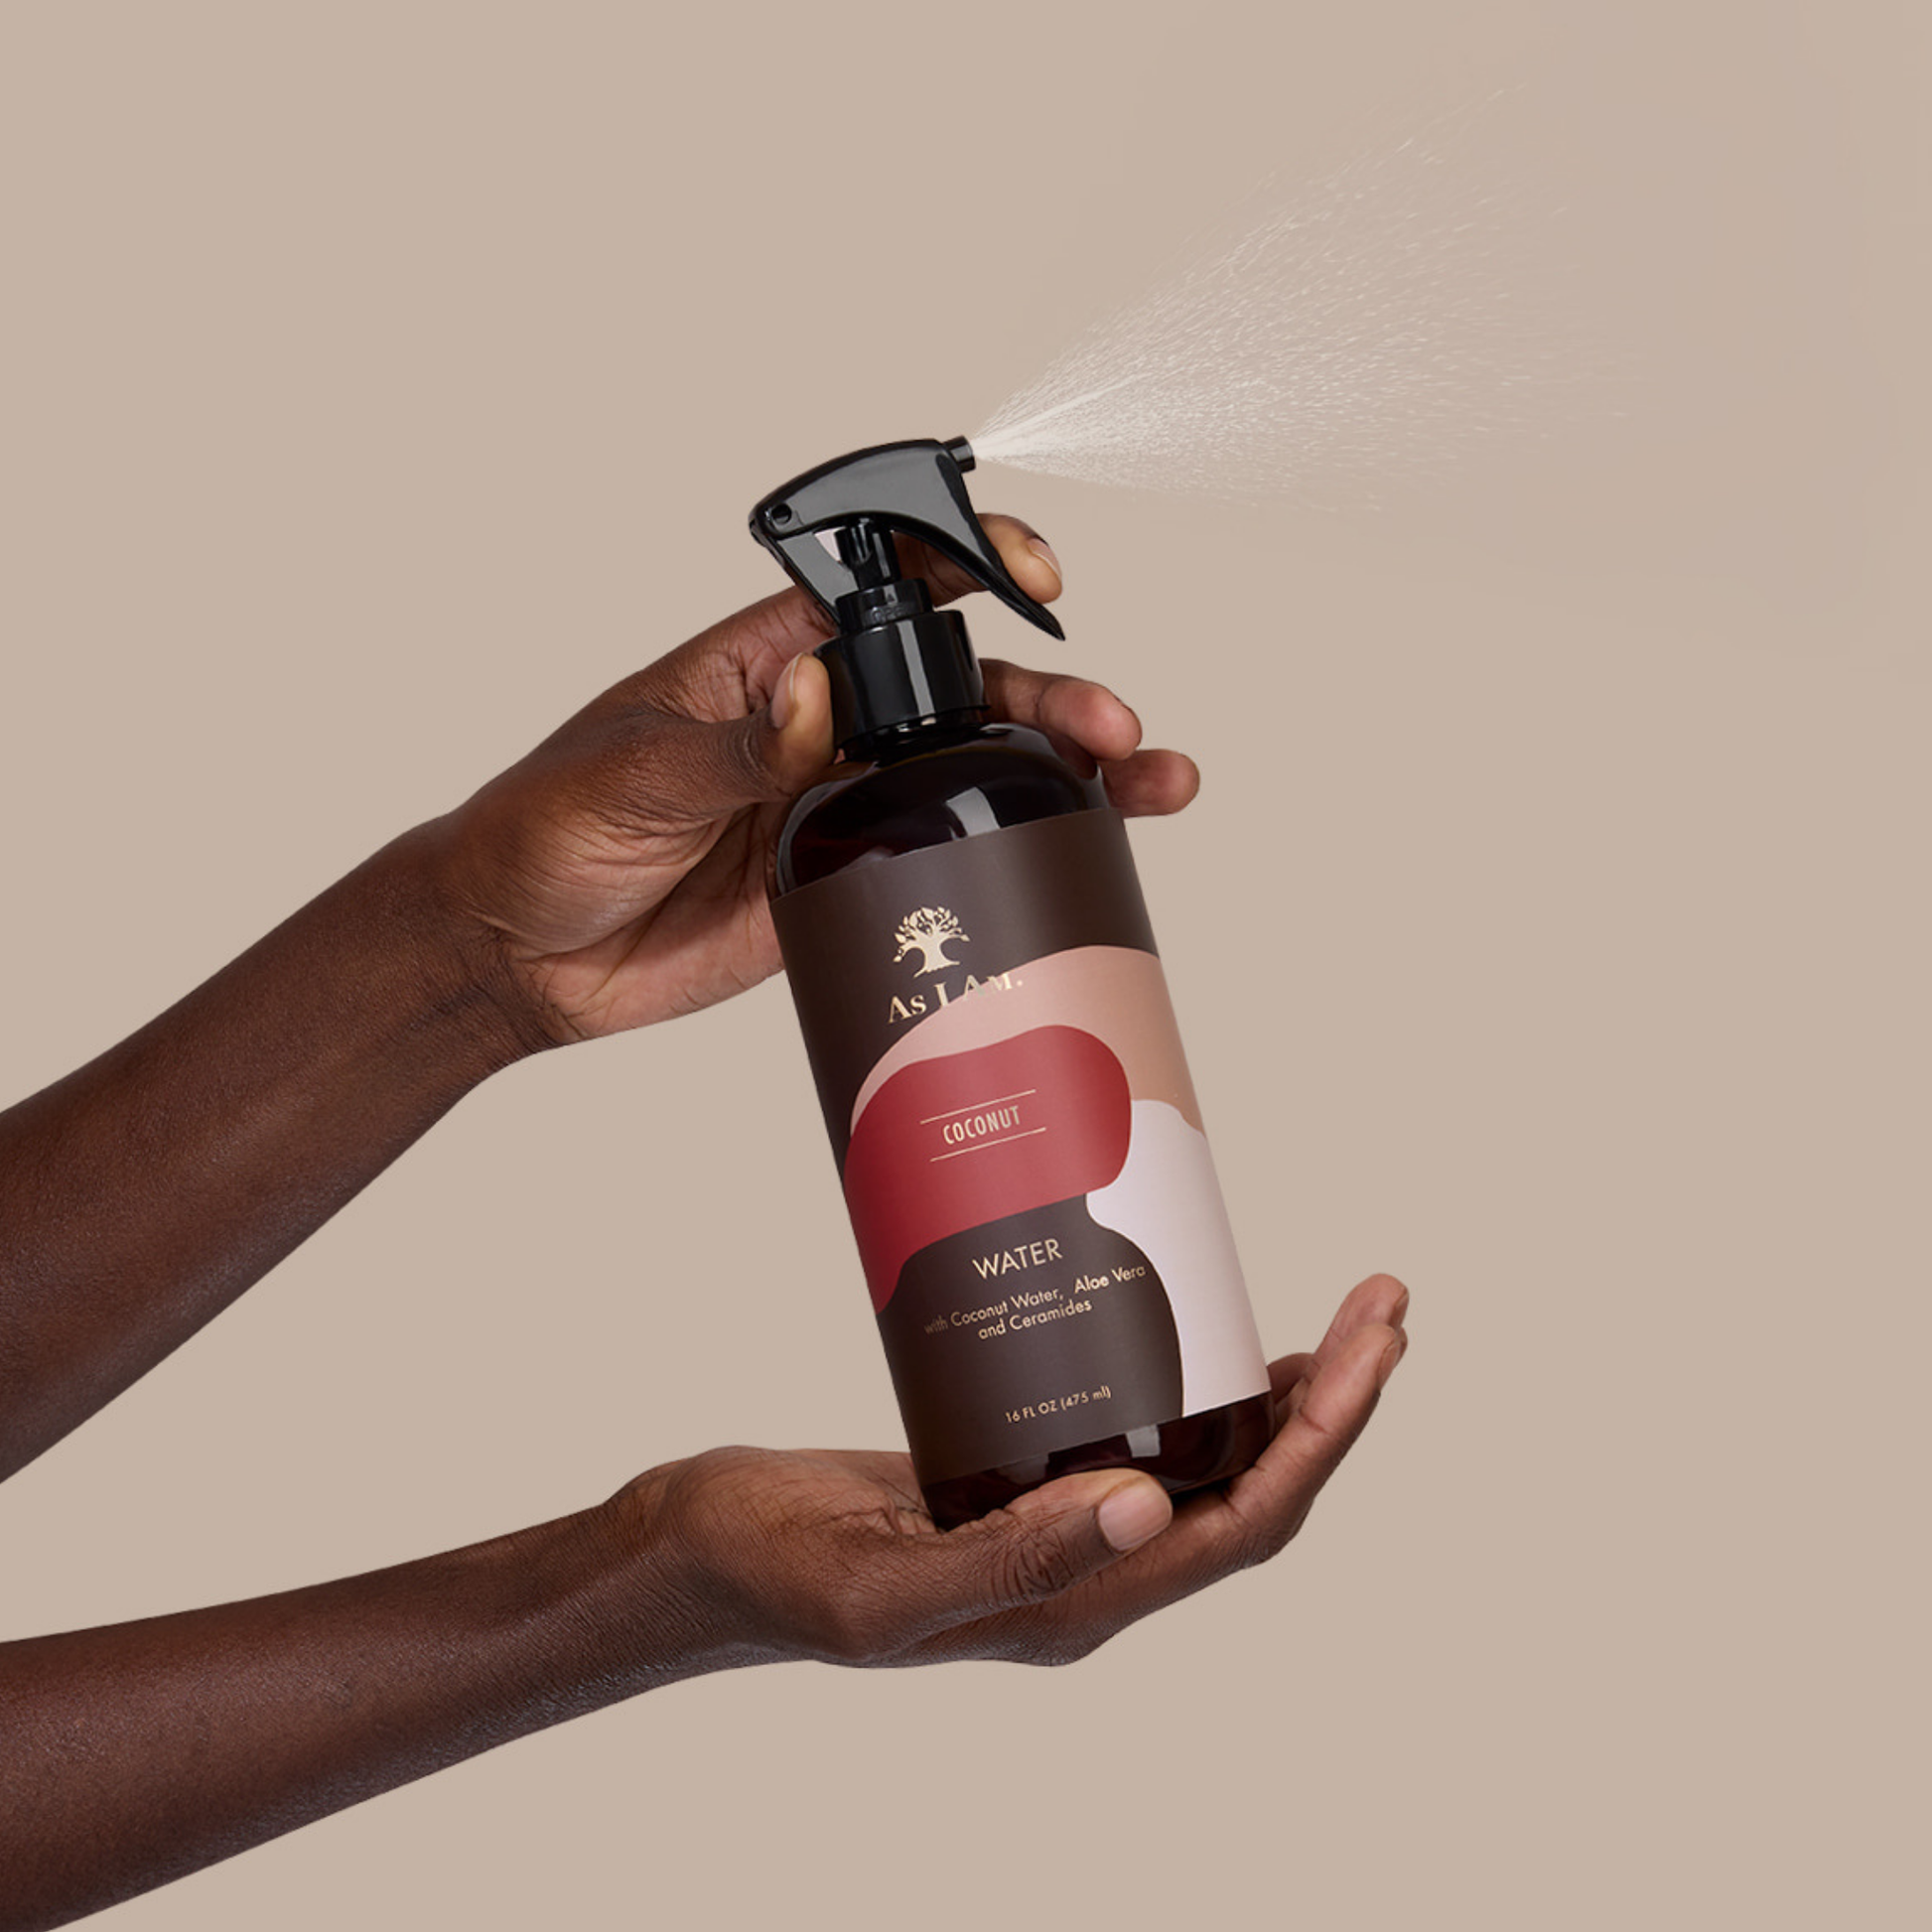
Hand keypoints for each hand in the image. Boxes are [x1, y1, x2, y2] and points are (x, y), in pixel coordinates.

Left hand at [431, 518, 1200, 1043]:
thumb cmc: (546, 831)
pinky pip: (944, 870)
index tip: (1033, 574)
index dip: (968, 564)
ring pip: (973, 780)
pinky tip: (1083, 868)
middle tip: (1113, 729)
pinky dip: (1018, 867)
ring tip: (1151, 787)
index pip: (887, 592)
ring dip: (1067, 780)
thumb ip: (734, 744)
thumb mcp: (631, 775)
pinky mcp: (846, 891)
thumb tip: (812, 696)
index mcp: (768, 661)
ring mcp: (842, 811)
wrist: (517, 959)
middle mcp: (821, 728)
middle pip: (963, 692)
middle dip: (1051, 701)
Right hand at [614, 1274, 1408, 1669]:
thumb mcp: (880, 1581)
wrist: (696, 1553)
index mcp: (1073, 1609)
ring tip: (1339, 1318)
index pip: (1241, 1525)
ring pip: (1208, 1466)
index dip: (1323, 1440)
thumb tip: (1151, 1507)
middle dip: (1332, 1403)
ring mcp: (1057, 1527)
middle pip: (1250, 1491)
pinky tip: (1206, 1331)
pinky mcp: (1020, 1480)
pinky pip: (1141, 1436)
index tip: (1370, 1344)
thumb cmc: (771, 1568)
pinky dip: (1198, 1384)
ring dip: (1286, 1398)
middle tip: (1382, 1302)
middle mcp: (1085, 1573)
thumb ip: (1009, 1562)